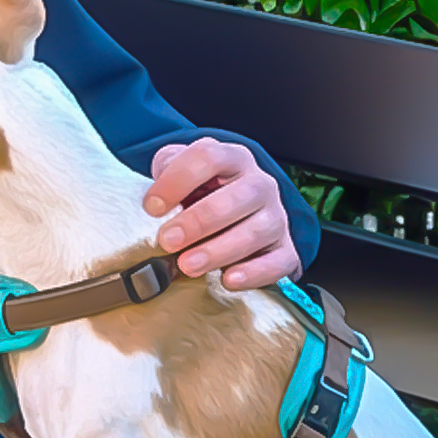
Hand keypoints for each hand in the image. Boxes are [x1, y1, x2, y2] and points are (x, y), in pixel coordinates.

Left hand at [144, 138, 300, 290]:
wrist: (240, 210)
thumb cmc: (204, 189)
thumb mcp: (182, 168)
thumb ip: (167, 168)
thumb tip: (155, 196)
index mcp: (232, 158)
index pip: (208, 158)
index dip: (177, 181)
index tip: (151, 206)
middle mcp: (259, 184)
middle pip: (236, 198)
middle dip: (198, 221)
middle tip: (167, 241)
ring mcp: (276, 216)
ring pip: (256, 231)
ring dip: (219, 250)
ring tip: (187, 266)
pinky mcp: (285, 249)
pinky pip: (278, 261)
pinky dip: (255, 272)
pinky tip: (228, 280)